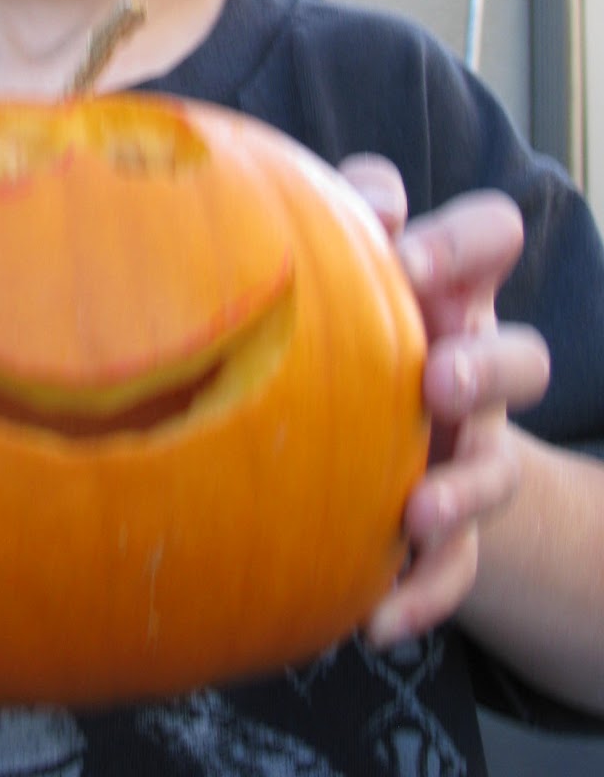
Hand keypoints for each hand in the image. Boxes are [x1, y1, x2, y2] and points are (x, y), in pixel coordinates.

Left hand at [338, 157, 550, 646]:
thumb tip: (288, 194)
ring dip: (465, 487)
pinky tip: (376, 616)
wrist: (358, 432)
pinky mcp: (445, 525)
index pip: (490, 235)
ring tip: (417, 507)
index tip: (404, 258)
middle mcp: (470, 363)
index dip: (465, 243)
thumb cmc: (335, 321)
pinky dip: (421, 592)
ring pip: (497, 466)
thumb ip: (325, 218)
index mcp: (447, 285)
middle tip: (436, 376)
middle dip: (488, 366)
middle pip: (523, 358)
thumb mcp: (333, 262)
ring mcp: (464, 447)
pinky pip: (452, 568)